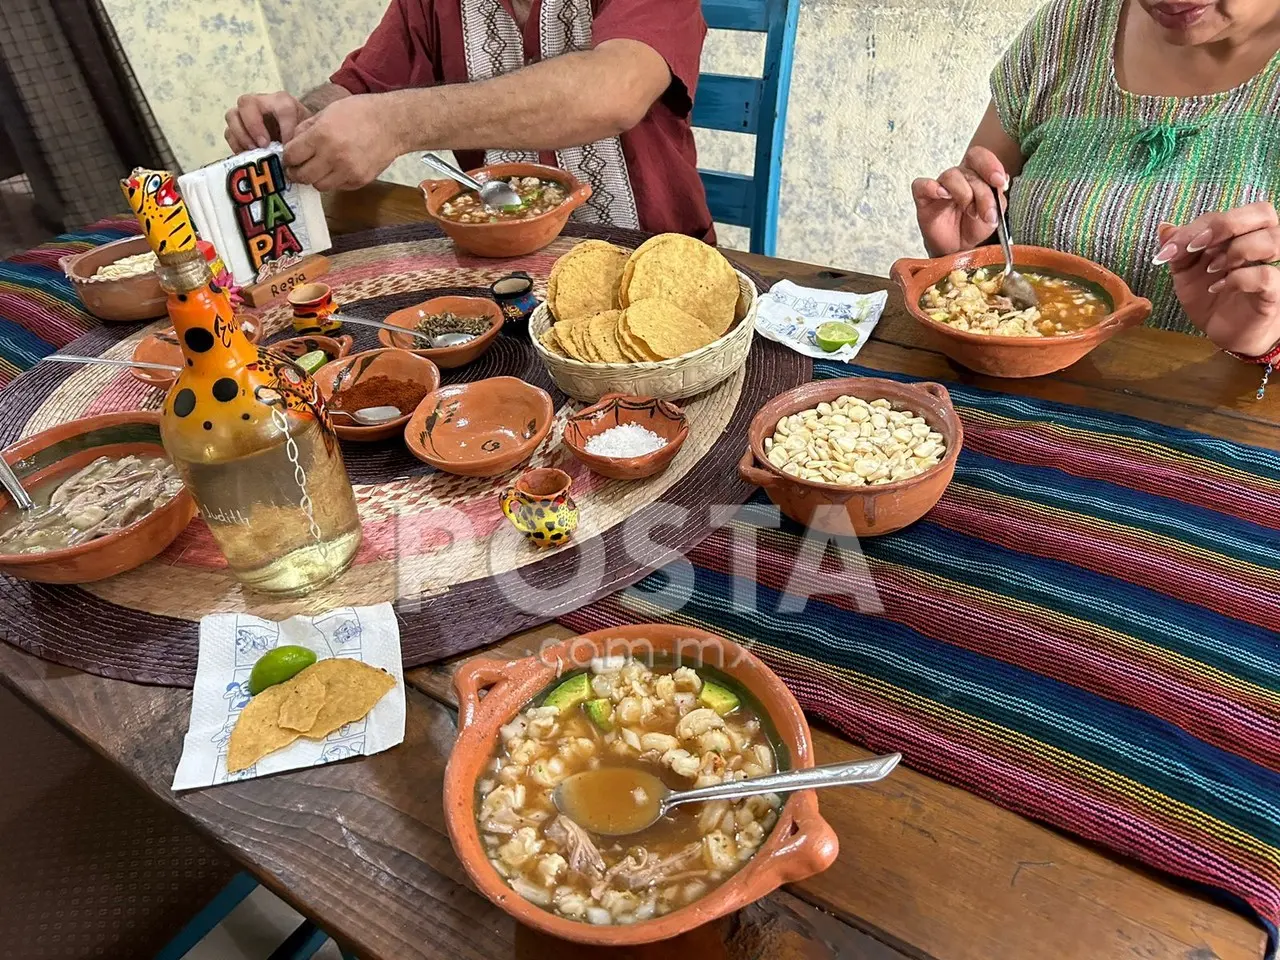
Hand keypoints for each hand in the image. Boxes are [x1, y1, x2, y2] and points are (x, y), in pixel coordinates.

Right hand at [225, 92, 311, 151]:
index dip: (285, 127)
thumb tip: (289, 153)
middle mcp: (260, 103)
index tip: (288, 146)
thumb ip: (300, 139)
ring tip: (254, 150)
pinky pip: (228, 133)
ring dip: (241, 135)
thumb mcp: (305, 135)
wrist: (293, 138)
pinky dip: (236, 145)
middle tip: (263, 144)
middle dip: (253, 125)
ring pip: (232, 116)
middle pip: (246, 103)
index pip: (282, 108)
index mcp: (282, 102)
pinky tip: (248, 155)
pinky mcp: (237, 129)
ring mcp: (245, 115)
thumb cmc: (299, 134)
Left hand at [283, 94, 404, 191]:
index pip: (292, 155)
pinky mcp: (359, 180)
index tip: (289, 157)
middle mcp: (332, 156)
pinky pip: (338, 187)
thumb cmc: (360, 112)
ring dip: (316, 178)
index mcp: (321, 135)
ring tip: (319, 169)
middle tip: (297, 169)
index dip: (287, 157)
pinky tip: (338, 169)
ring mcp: (347, 170)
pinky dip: (334, 180)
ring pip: (319, 186)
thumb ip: (307, 128)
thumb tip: (292, 142)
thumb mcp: (329, 111)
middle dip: (296, 173)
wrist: (392, 124)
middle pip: (302, 176)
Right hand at [912, 147, 1008, 257]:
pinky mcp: (923, 199)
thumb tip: (1001, 181)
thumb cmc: (974, 228)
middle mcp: (958, 178)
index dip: (990, 164)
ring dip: (964, 194)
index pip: (979, 157)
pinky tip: (942, 196)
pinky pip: (922, 185)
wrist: (958, 249)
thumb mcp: (994, 214)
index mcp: (975, 175)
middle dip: (982, 192)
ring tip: (970, 212)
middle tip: (987, 212)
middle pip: (969, 171)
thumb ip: (998, 198)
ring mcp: (940, 186)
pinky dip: (931, 187)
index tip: (999, 182)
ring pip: (950, 176)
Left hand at [1155, 202, 1279, 356]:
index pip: (1228, 214)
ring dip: (1235, 250)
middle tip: (1194, 247)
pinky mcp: (1274, 291)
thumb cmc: (1211, 297)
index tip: (1170, 247)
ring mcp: (1274, 266)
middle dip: (1222, 226)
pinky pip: (1266, 276)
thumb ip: (1178, 249)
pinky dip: (1239, 278)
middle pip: (1262, 213)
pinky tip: (1218, 287)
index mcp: (1243, 233)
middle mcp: (1264, 243)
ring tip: (1210, 269)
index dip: (1198, 226)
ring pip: (1271, 239)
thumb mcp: (1186, 272)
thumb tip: (1165, 228)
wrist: (1225, 333)